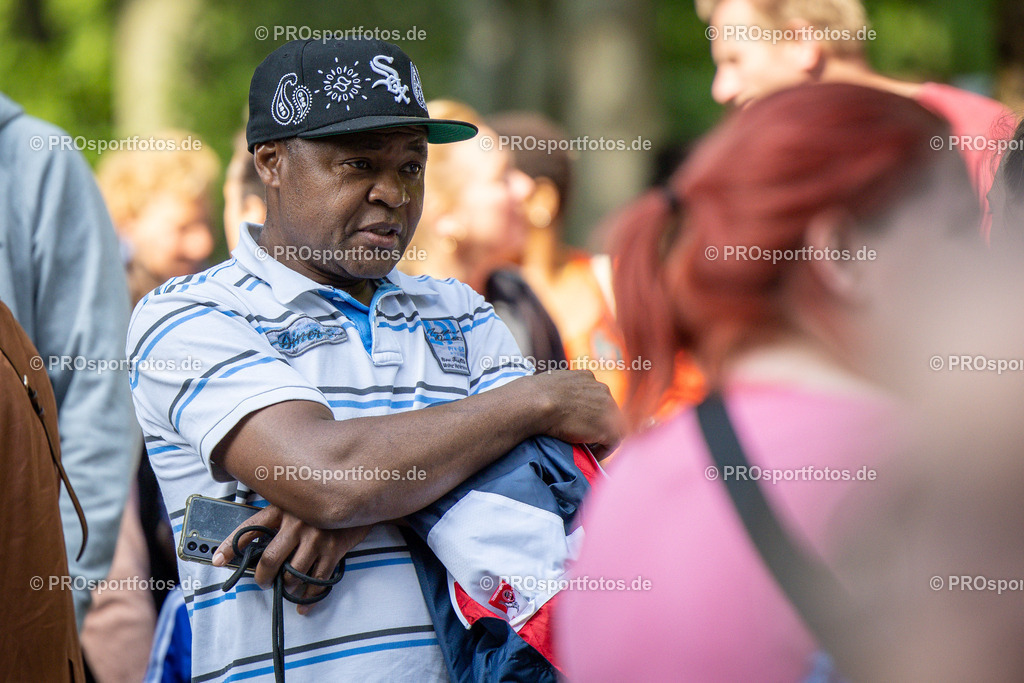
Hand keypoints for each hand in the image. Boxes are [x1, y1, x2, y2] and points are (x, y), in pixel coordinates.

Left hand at [212, 503, 370, 613]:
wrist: (358, 496)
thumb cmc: (320, 503)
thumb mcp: (295, 502)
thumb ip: (277, 517)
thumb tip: (254, 545)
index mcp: (282, 509)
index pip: (249, 529)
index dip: (230, 546)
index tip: (216, 560)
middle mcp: (296, 523)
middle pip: (270, 560)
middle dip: (264, 578)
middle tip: (264, 582)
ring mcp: (316, 537)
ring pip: (293, 574)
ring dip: (288, 587)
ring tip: (288, 585)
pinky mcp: (334, 549)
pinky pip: (316, 581)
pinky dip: (309, 598)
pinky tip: (303, 604)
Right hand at [528, 370, 623, 447]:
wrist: (537, 403)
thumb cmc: (534, 395)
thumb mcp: (550, 385)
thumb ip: (560, 391)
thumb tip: (554, 401)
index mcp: (587, 377)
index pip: (596, 396)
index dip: (590, 412)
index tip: (580, 423)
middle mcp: (601, 388)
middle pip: (606, 410)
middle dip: (597, 423)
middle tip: (585, 437)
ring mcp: (608, 407)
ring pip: (612, 425)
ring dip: (601, 436)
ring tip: (589, 448)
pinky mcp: (609, 427)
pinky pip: (612, 442)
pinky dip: (603, 450)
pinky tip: (591, 455)